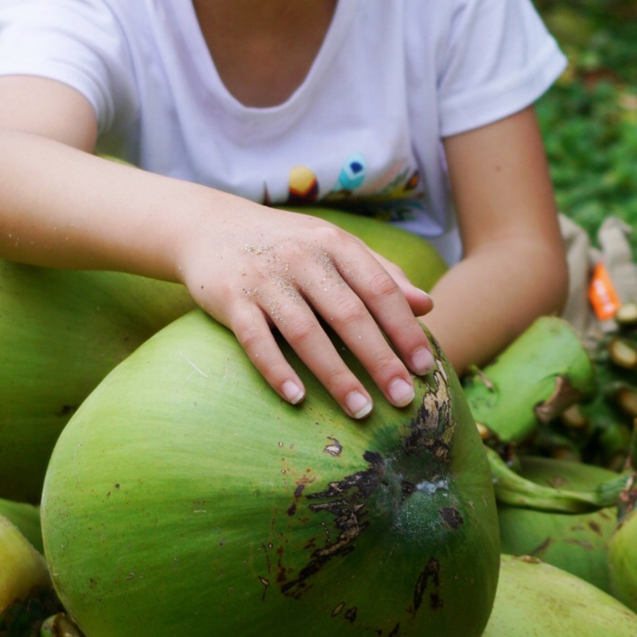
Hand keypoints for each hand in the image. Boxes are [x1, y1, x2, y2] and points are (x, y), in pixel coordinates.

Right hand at [177, 203, 436, 421]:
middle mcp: (302, 257)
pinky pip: (256, 340)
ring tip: (360, 410)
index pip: (379, 288)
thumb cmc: (285, 243)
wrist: (209, 226)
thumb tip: (427, 304)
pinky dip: (276, 370)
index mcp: (334, 242)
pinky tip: (296, 399)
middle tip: (404, 398)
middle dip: (380, 360)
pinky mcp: (230, 299)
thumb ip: (380, 273)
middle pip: (348, 314)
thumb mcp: (333, 246)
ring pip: (306, 333)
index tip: (425, 366)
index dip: (405, 329)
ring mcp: (264, 278)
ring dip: (335, 376)